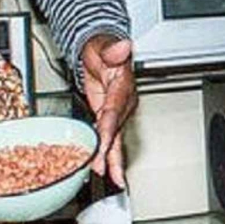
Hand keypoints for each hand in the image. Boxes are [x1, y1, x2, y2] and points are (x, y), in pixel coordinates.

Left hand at [80, 33, 136, 186]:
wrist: (101, 50)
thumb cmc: (102, 48)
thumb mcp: (104, 45)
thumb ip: (113, 49)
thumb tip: (122, 47)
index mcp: (123, 88)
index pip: (114, 112)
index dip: (109, 129)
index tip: (103, 144)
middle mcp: (123, 103)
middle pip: (117, 131)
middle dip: (112, 153)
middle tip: (107, 172)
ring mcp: (117, 111)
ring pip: (116, 138)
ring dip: (112, 159)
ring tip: (112, 178)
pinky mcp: (109, 116)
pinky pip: (109, 137)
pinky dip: (107, 153)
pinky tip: (103, 166)